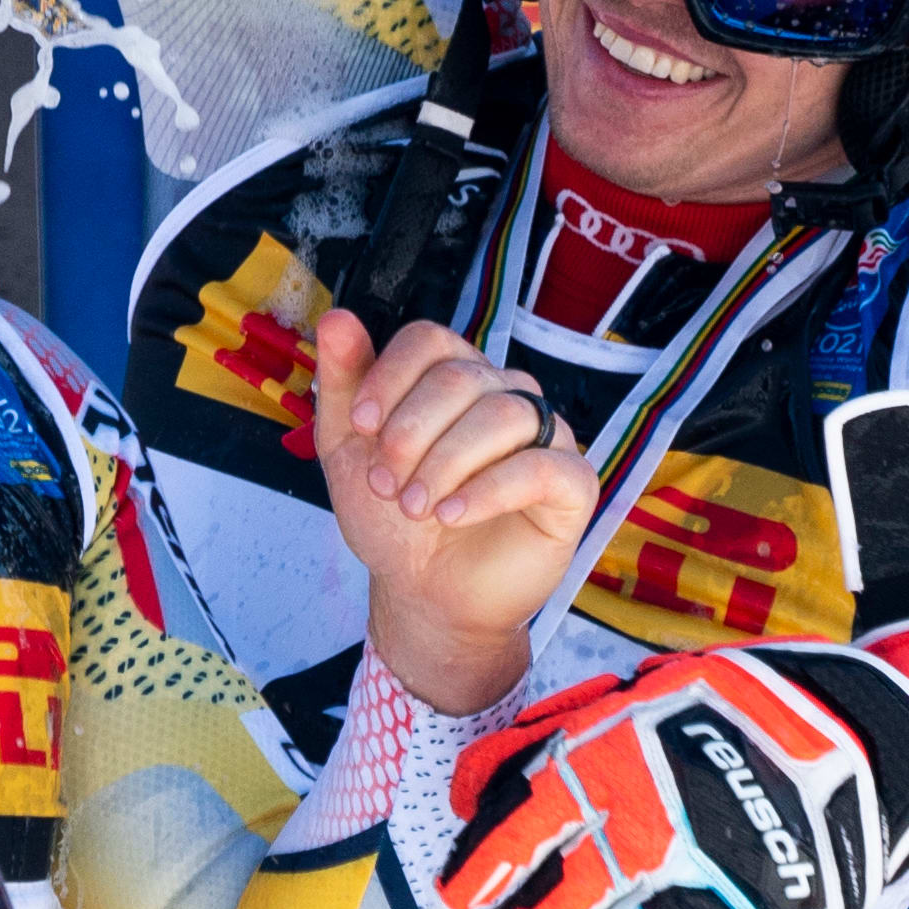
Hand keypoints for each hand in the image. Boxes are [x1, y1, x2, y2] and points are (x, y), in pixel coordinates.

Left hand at [312, 309, 594, 714]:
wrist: (423, 592)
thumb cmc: (392, 516)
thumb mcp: (347, 448)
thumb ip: (343, 382)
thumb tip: (337, 316)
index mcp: (453, 376)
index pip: (430, 340)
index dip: (391, 376)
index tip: (360, 425)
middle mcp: (503, 394)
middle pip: (461, 378)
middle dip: (411, 432)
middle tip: (385, 484)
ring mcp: (543, 435)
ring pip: (503, 415)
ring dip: (445, 464)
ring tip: (415, 507)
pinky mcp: (572, 483)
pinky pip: (542, 466)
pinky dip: (488, 490)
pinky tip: (450, 515)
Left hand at [436, 612, 908, 908]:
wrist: (864, 742)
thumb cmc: (746, 707)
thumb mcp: (642, 691)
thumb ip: (558, 734)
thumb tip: (483, 782)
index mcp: (604, 769)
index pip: (511, 833)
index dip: (474, 874)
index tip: (450, 902)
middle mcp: (637, 839)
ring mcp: (690, 897)